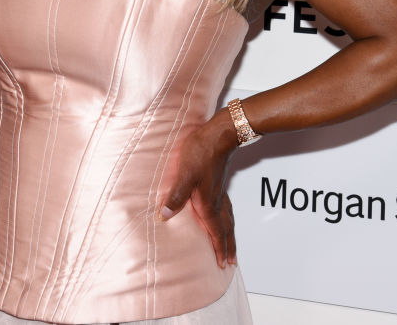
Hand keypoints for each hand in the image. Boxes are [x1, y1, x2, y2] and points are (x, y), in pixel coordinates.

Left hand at [159, 111, 238, 266]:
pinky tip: (225, 214)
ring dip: (230, 233)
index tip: (222, 263)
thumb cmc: (201, 151)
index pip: (215, 230)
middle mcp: (216, 199)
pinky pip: (227, 206)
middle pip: (225, 228)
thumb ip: (176, 196)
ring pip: (228, 218)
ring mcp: (220, 190)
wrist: (219, 133)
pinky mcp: (219, 181)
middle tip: (231, 262)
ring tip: (231, 244)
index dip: (219, 248)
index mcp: (208, 202)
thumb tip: (165, 216)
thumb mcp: (184, 174)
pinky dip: (228, 217)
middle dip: (228, 246)